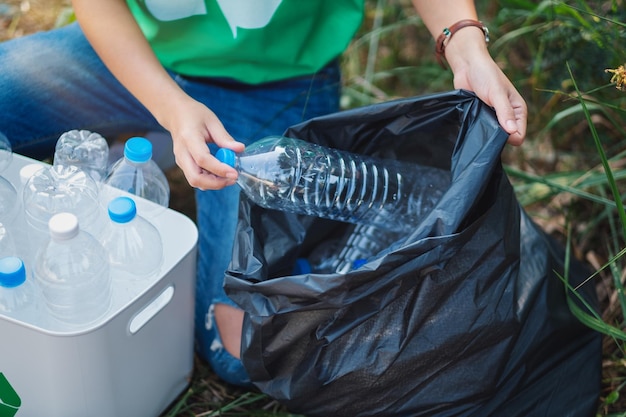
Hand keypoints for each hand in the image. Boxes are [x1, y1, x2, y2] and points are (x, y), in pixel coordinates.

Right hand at [163, 95, 244, 189]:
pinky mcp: (183, 165)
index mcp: (189, 138)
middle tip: (233, 178)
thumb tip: (240, 149)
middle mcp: (182, 152)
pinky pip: (196, 178)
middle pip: (195, 177)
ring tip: (229, 176)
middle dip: (216, 183)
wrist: (176, 114)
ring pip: (195, 181)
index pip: (202, 159)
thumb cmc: (193, 115)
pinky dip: (209, 180)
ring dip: (213, 183)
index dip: (219, 169)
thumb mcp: (212, 121)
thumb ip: (225, 138)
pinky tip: (220, 173)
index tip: (234, 173)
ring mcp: (180, 160)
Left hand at [445, 28, 526, 144]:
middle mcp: (508, 116)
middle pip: (506, 138)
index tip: (496, 131)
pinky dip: (477, 129)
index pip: (519, 135)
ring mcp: (494, 118)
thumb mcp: (497, 92)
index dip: (509, 137)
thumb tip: (512, 131)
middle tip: (485, 127)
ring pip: (492, 135)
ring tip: (477, 124)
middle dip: (497, 137)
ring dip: (485, 133)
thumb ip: (504, 111)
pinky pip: (481, 130)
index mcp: (518, 110)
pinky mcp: (481, 117)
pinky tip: (471, 124)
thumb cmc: (486, 74)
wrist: (467, 65)